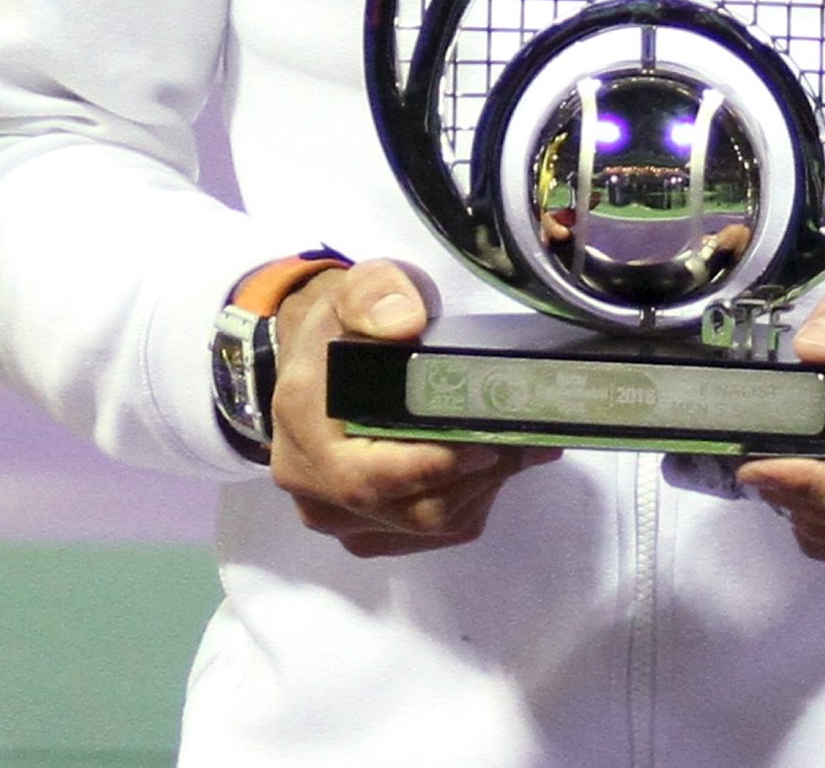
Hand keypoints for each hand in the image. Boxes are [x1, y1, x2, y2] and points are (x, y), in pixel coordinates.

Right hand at [268, 260, 556, 555]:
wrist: (322, 360)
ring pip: (427, 526)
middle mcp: (310, 482)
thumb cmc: (346, 327)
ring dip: (481, 488)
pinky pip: (432, 535)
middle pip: (409, 511)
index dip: (428, 469)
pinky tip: (493, 463)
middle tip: (524, 440)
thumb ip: (376, 294)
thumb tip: (404, 323)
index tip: (485, 445)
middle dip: (475, 477)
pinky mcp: (367, 534)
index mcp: (300, 422)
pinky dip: (471, 500)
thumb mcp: (358, 288)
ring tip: (518, 444)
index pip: (362, 476)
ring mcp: (338, 517)